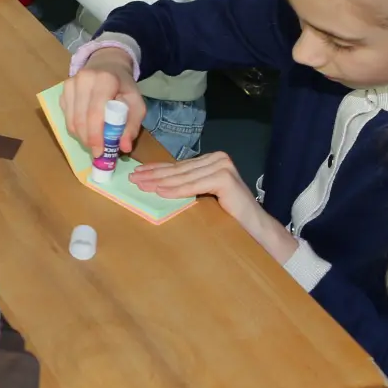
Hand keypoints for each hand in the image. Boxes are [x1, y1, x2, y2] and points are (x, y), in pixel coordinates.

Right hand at [60, 50, 144, 153]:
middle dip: (88, 140)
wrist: (107, 64)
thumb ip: (133, 125)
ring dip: (81, 136)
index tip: (100, 152)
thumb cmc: (123, 86)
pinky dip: (76, 127)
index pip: (95, 113)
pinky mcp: (63, 90)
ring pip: (71, 120)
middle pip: (80, 119)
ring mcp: (70, 84)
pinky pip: (66, 116)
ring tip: (93, 142)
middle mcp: (84, 80)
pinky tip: (87, 128)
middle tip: (97, 152)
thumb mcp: (137, 103)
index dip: (96, 136)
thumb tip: (124, 147)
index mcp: (105, 80)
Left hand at [130, 152, 297, 262]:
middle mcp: (218, 158)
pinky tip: (160, 193)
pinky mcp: (225, 178)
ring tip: (141, 186)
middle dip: (153, 175)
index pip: (178, 165)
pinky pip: (194, 186)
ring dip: (159, 182)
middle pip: (178, 170)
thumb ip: (186, 186)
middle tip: (132, 179)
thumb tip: (155, 183)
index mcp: (212, 160)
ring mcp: (222, 166)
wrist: (255, 229)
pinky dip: (176, 190)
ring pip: (183, 177)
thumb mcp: (202, 195)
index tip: (136, 173)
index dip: (156, 169)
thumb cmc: (228, 215)